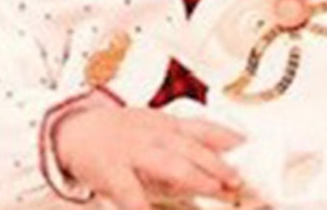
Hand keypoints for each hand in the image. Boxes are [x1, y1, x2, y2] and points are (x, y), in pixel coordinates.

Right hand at [53, 103, 243, 209]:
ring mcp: (135, 154)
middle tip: (238, 180)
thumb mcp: (158, 127)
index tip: (250, 149)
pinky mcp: (113, 173)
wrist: (76, 129)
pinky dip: (143, 207)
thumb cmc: (124, 132)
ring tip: (216, 190)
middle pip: (193, 150)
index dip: (228, 140)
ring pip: (170, 166)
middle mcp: (156, 137)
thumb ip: (189, 140)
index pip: (204, 130)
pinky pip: (131, 193)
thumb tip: (228, 153)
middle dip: (218, 166)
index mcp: (169, 125)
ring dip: (197, 179)